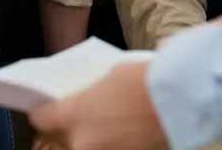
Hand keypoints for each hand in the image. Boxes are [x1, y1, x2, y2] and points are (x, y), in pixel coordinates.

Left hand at [29, 62, 165, 149]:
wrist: (180, 100)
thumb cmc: (140, 80)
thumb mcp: (103, 78)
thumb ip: (85, 94)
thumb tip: (80, 99)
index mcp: (73, 116)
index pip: (40, 120)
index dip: (43, 112)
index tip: (46, 107)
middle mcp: (85, 143)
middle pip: (63, 141)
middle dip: (68, 131)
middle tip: (78, 118)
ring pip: (86, 148)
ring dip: (91, 140)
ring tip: (105, 126)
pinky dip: (113, 145)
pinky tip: (122, 135)